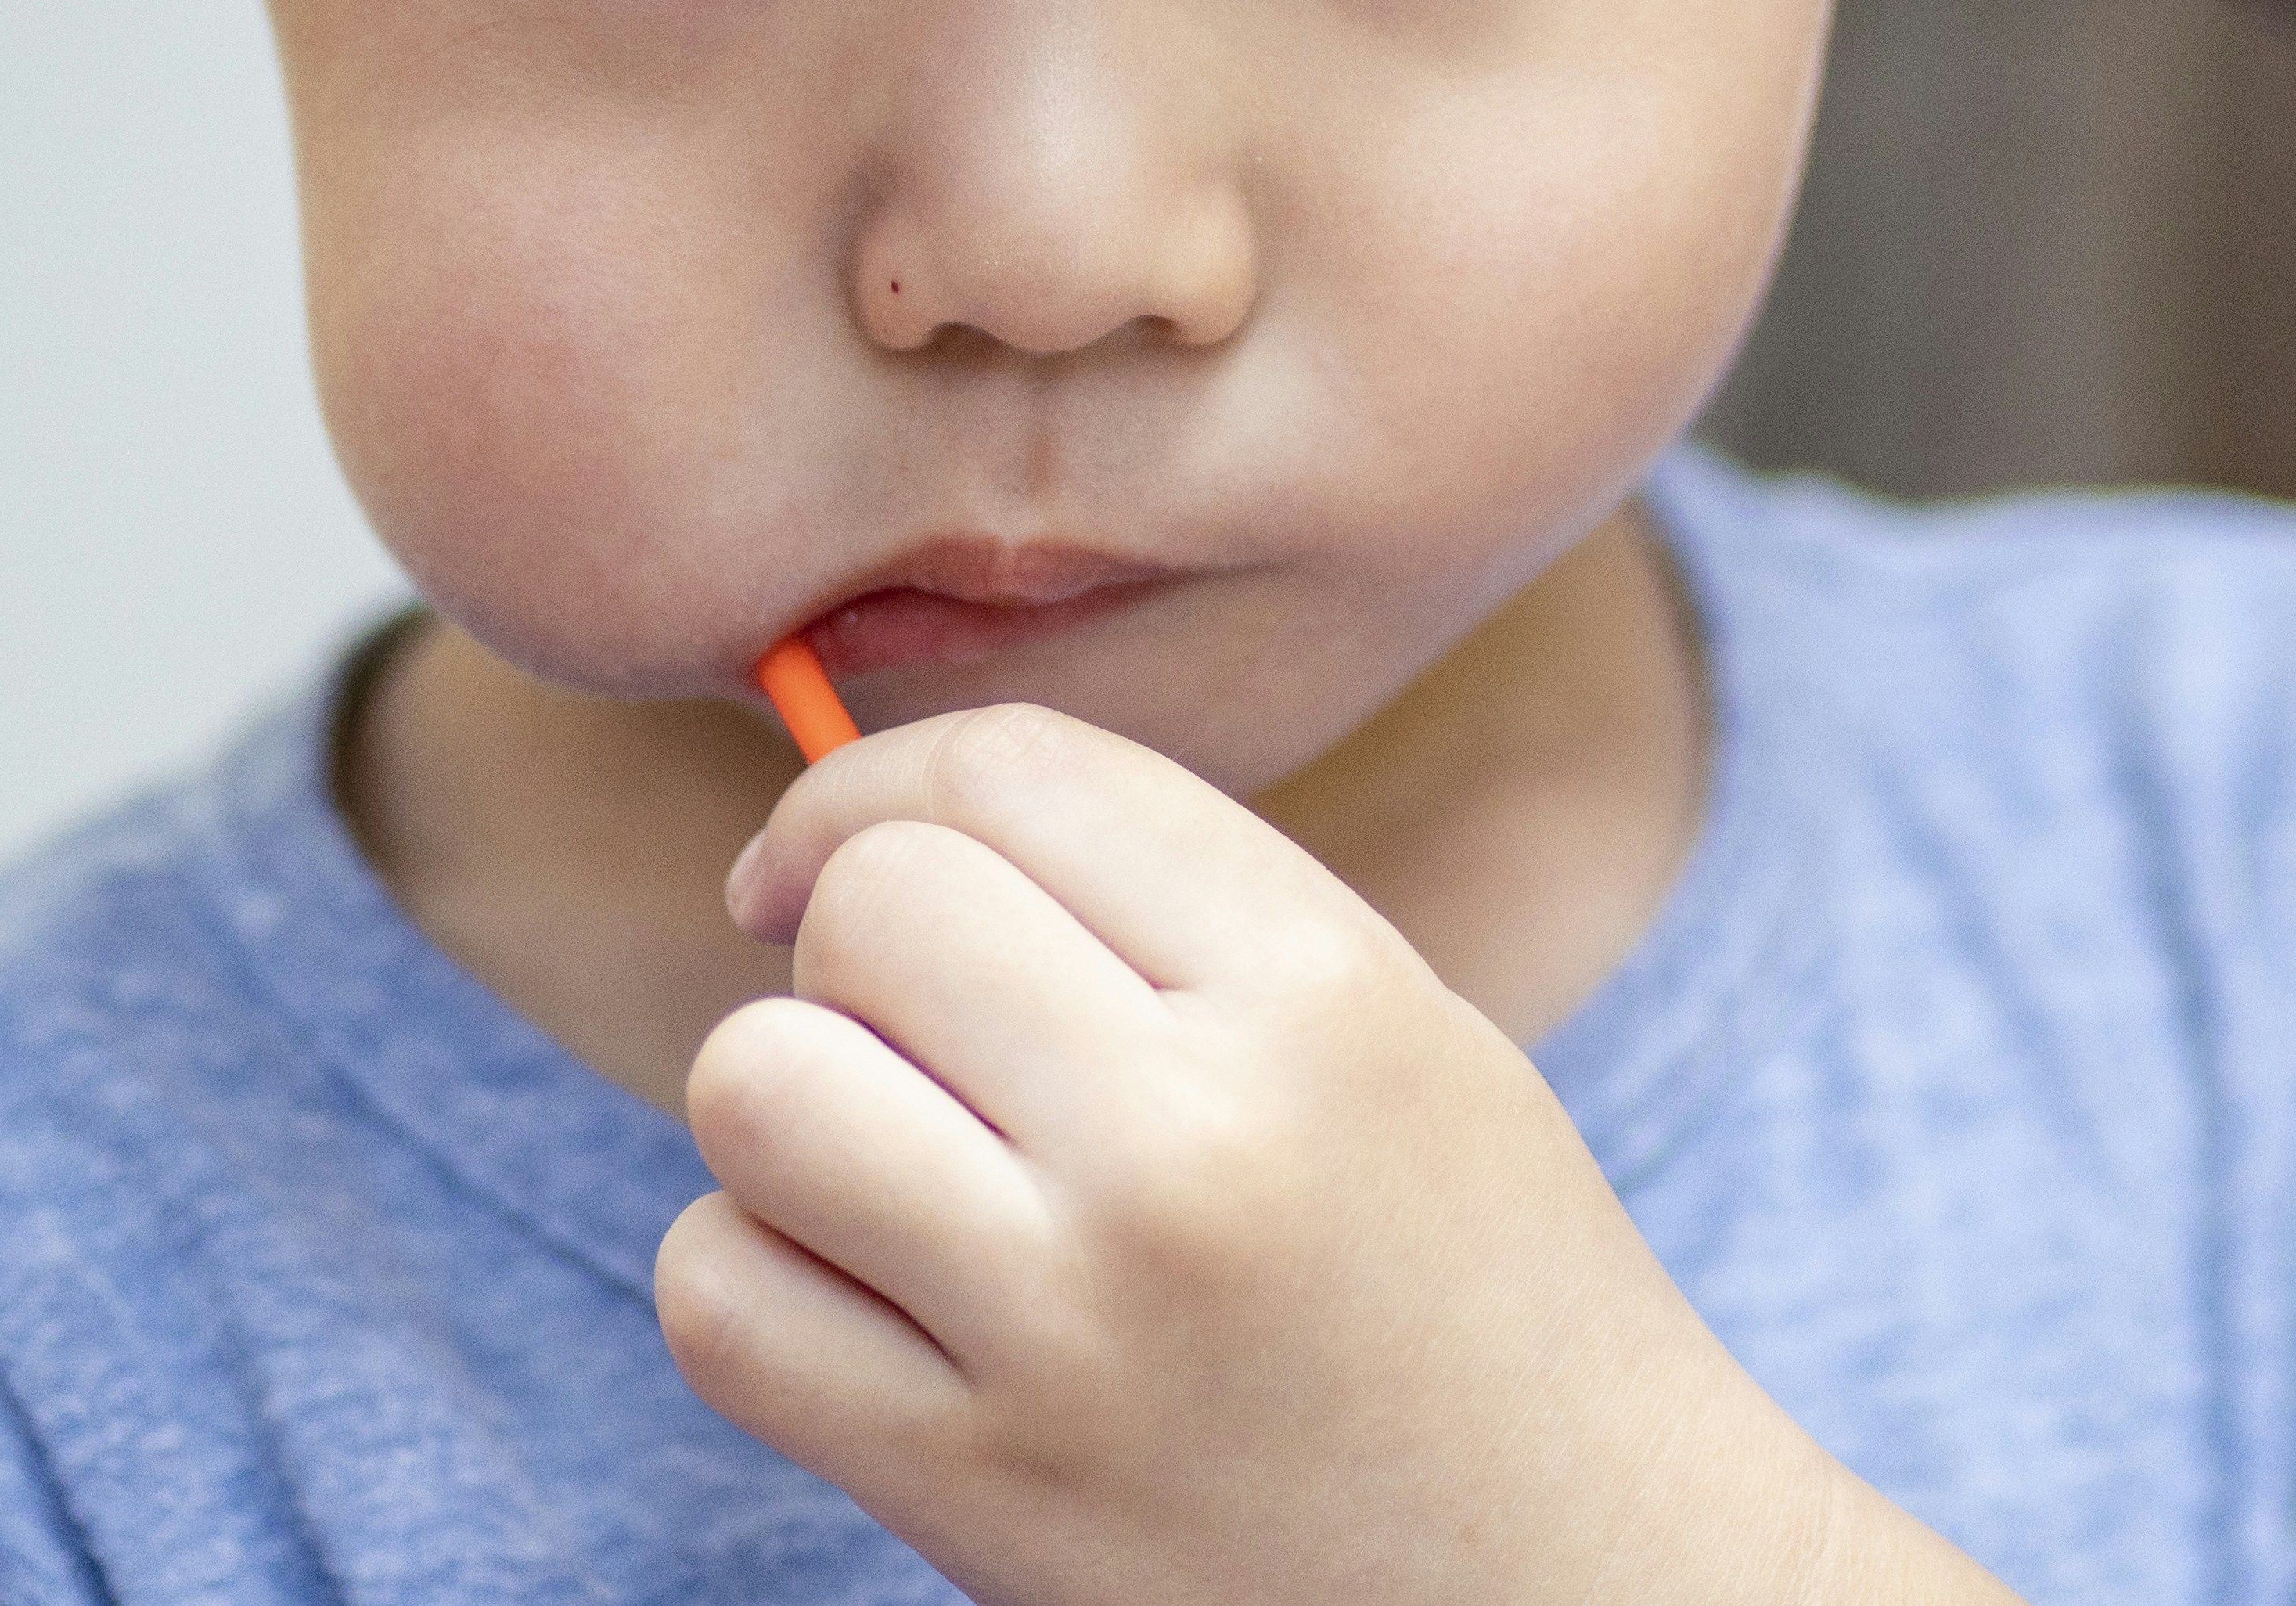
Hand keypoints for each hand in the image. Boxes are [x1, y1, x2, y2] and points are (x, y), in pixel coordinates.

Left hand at [658, 703, 2006, 1604]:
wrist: (1577, 1577)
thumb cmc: (1466, 1273)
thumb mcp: (1392, 1020)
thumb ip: (1162, 893)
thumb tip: (854, 824)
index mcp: (1321, 991)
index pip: (1009, 770)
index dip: (873, 781)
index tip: (839, 850)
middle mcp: (1192, 1142)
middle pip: (871, 905)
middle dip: (844, 941)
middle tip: (908, 1026)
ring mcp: (1074, 1327)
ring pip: (756, 1085)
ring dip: (788, 1103)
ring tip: (888, 1158)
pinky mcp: (975, 1494)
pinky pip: (718, 1297)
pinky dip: (754, 1273)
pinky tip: (869, 1293)